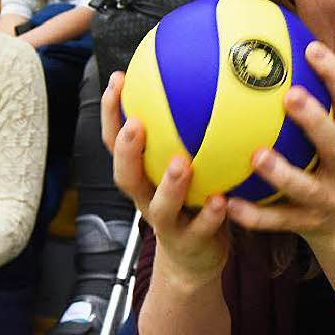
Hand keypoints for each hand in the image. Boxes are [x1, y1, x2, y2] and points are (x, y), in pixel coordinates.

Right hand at [101, 73, 228, 285]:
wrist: (195, 259)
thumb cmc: (193, 198)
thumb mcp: (189, 162)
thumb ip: (192, 129)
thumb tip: (208, 75)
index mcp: (142, 174)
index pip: (117, 140)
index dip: (111, 113)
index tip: (119, 79)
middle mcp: (147, 196)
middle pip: (125, 174)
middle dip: (127, 148)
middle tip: (136, 122)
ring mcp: (167, 222)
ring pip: (159, 205)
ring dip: (169, 184)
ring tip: (180, 163)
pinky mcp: (191, 242)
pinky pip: (200, 228)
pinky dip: (210, 215)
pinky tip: (222, 201)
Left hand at [224, 42, 334, 242]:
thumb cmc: (326, 162)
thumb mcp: (332, 132)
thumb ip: (308, 97)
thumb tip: (268, 45)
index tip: (312, 48)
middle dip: (315, 121)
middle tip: (289, 96)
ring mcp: (327, 199)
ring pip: (306, 188)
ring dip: (282, 172)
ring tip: (256, 155)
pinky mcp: (307, 225)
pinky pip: (278, 221)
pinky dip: (254, 215)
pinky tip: (227, 203)